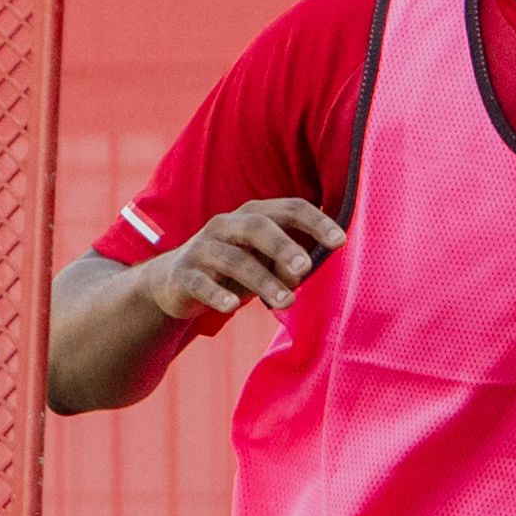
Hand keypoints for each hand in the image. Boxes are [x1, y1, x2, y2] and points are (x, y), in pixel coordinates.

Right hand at [137, 197, 344, 319]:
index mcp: (252, 216)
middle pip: (257, 226)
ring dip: (262, 280)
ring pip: (233, 259)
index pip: (288, 208)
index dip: (315, 222)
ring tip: (286, 301)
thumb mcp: (265, 264)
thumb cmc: (234, 270)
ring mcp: (202, 249)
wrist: (175, 283)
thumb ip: (287, 265)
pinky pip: (201, 283)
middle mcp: (226, 225)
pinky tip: (232, 306)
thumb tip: (303, 271)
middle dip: (283, 246)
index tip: (340, 241)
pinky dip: (217, 294)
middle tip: (305, 268)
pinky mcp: (183, 275)